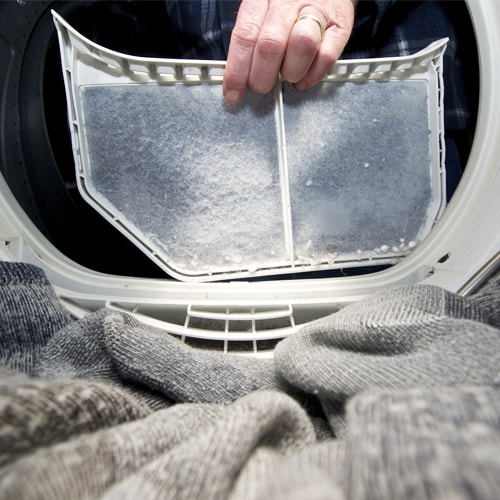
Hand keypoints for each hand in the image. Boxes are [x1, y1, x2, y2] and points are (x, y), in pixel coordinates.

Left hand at [223, 0, 355, 103]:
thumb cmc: (289, 5)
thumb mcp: (263, 13)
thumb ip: (251, 40)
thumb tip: (238, 78)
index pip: (244, 36)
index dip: (237, 71)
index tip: (233, 94)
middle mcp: (288, 1)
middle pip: (271, 44)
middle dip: (262, 77)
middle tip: (262, 85)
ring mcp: (317, 10)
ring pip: (302, 45)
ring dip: (291, 72)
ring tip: (288, 75)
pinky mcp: (340, 24)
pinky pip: (326, 56)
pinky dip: (313, 75)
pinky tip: (304, 78)